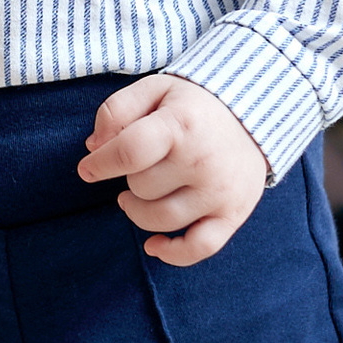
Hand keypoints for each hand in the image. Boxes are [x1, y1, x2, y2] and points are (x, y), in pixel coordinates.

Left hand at [78, 74, 267, 266]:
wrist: (254, 114)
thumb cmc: (194, 104)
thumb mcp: (155, 88)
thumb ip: (117, 110)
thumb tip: (94, 147)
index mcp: (181, 124)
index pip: (129, 152)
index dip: (100, 164)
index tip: (88, 169)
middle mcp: (203, 160)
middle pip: (140, 187)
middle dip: (130, 177)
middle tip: (142, 164)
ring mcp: (220, 191)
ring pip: (158, 219)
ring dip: (138, 210)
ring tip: (140, 193)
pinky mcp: (233, 214)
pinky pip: (198, 248)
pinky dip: (172, 254)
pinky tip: (154, 246)